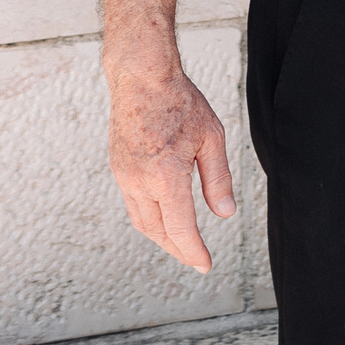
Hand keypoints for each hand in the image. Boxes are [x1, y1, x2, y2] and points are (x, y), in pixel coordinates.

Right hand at [106, 63, 236, 270]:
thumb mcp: (212, 138)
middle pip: (158, 231)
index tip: (206, 265)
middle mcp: (139, 181)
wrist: (141, 79)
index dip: (194, 251)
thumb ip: (218, 179)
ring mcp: (125, 176)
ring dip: (162, 237)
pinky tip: (164, 218)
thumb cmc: (181, 103)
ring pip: (142, 221)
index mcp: (166, 176)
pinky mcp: (118, 169)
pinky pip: (133, 205)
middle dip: (178, 249)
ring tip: (182, 245)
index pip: (180, 227)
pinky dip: (150, 219)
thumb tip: (225, 214)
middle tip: (196, 260)